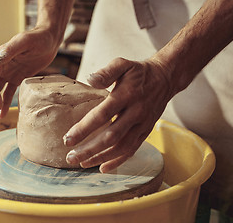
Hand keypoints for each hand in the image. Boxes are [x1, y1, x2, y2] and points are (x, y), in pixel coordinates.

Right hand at [0, 27, 59, 120]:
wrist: (49, 38)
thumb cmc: (37, 37)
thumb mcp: (24, 42)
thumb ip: (9, 51)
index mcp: (0, 57)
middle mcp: (1, 66)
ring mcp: (9, 72)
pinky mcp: (18, 77)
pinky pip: (8, 92)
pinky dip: (4, 102)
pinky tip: (2, 113)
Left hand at [64, 57, 173, 172]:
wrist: (164, 78)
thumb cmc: (138, 72)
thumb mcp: (123, 64)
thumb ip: (107, 72)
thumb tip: (90, 80)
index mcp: (126, 95)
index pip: (102, 115)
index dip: (84, 129)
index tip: (68, 139)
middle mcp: (135, 112)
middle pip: (111, 136)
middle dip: (89, 149)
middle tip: (70, 157)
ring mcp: (142, 124)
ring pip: (121, 147)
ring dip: (101, 157)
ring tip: (82, 163)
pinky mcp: (146, 131)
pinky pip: (132, 149)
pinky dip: (118, 160)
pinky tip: (103, 167)